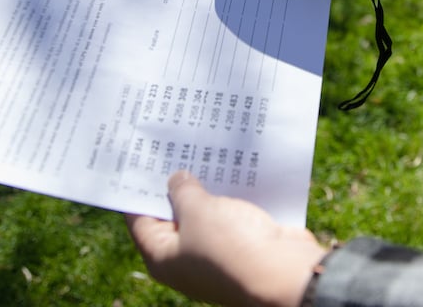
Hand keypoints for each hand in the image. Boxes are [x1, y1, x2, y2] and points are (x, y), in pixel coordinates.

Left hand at [125, 171, 328, 306]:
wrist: (284, 274)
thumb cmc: (231, 246)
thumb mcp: (197, 210)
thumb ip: (183, 191)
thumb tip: (177, 180)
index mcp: (163, 258)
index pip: (140, 220)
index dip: (138, 190)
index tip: (140, 161)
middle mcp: (186, 260)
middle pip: (173, 216)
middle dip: (175, 184)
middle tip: (173, 150)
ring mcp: (216, 253)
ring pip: (205, 214)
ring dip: (206, 188)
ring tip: (203, 152)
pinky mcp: (242, 246)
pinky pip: (231, 217)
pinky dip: (230, 196)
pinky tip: (231, 170)